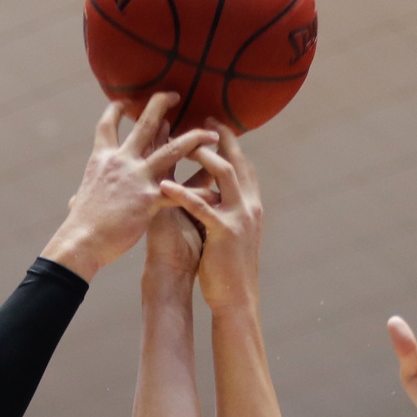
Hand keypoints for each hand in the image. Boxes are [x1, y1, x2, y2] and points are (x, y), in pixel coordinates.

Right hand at [45, 95, 216, 281]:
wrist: (82, 241)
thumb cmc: (81, 227)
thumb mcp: (80, 202)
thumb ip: (83, 196)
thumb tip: (74, 202)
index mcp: (102, 159)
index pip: (107, 127)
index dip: (114, 111)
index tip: (124, 101)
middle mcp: (121, 162)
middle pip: (144, 125)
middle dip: (160, 106)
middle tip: (175, 94)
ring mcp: (137, 179)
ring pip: (171, 151)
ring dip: (194, 139)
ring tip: (212, 134)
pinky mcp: (149, 200)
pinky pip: (182, 193)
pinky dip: (200, 192)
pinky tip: (216, 190)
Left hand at [156, 123, 261, 312]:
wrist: (235, 298)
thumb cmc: (228, 268)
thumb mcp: (229, 232)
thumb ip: (224, 210)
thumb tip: (211, 193)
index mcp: (251, 206)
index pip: (243, 166)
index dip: (230, 144)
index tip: (215, 124)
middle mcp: (251, 207)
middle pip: (237, 162)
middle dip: (222, 138)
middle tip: (204, 118)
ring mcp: (240, 218)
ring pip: (226, 175)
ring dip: (206, 156)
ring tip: (186, 141)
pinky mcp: (225, 232)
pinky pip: (202, 206)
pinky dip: (183, 193)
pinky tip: (164, 184)